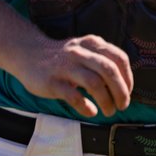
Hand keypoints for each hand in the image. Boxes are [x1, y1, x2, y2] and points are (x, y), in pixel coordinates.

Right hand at [8, 34, 134, 117]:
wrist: (27, 54)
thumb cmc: (62, 57)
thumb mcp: (83, 50)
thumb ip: (102, 60)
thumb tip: (124, 86)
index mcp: (91, 43)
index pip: (118, 58)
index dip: (128, 78)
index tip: (127, 92)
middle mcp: (79, 52)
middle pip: (109, 70)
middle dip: (120, 91)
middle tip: (122, 106)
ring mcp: (65, 66)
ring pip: (94, 83)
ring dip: (106, 101)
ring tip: (108, 111)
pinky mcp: (52, 82)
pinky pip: (74, 97)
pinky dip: (86, 107)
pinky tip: (90, 111)